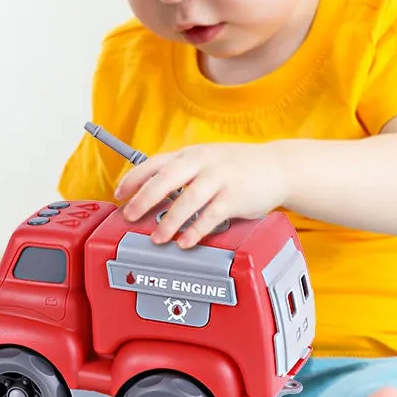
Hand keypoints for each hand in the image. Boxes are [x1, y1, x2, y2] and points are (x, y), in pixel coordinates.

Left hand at [113, 143, 289, 247]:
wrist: (278, 166)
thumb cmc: (235, 168)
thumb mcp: (205, 162)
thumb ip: (180, 175)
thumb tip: (148, 196)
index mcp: (189, 155)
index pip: (154, 163)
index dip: (134, 178)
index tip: (118, 194)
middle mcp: (202, 163)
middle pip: (166, 179)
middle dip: (144, 198)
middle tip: (129, 216)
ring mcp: (219, 179)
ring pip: (188, 200)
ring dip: (169, 221)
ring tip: (157, 238)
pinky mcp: (236, 197)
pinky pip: (212, 216)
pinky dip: (196, 230)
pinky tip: (185, 241)